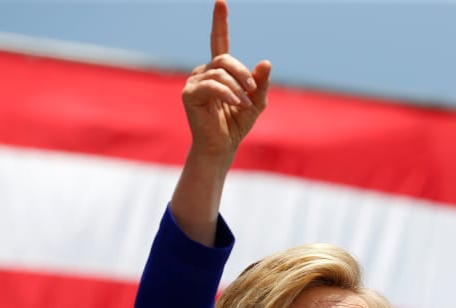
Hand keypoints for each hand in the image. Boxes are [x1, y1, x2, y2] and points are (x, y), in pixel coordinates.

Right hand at [182, 0, 271, 158]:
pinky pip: (211, 84)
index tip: (221, 1)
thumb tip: (266, 62)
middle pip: (224, 58)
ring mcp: (195, 82)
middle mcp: (204, 72)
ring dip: (237, 86)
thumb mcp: (256, 101)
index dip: (219, 22)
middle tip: (253, 90)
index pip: (219, 41)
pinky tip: (236, 103)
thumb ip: (261, 82)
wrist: (222, 146)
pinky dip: (227, 92)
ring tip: (245, 103)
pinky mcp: (189, 94)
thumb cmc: (237, 124)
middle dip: (242, 72)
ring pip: (219, 71)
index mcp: (219, 71)